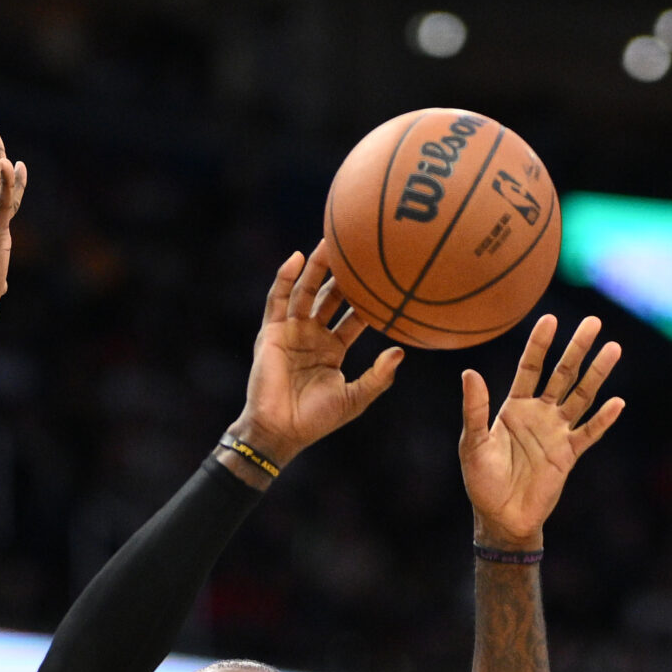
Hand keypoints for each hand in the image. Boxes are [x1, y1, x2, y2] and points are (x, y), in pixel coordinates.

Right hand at [228, 246, 402, 471]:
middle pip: (330, 297)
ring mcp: (291, 331)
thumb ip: (378, 377)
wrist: (280, 431)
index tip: (386, 280)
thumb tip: (400, 352)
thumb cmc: (316, 420)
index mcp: (332, 350)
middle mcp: (312, 336)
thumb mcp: (354, 399)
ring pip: (305, 291)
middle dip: (343, 274)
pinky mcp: (271, 332)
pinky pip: (278, 299)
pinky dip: (285, 277)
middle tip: (359, 248)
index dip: (367, 300)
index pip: (353, 318)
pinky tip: (297, 257)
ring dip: (316, 267)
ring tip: (329, 241)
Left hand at [461, 315, 623, 549]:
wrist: (501, 518)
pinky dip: (602, 420)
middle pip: (562, 374)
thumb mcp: (473, 444)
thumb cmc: (482, 482)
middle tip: (593, 321)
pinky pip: (588, 433)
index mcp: (515, 407)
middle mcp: (539, 414)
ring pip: (581, 397)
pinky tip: (616, 403)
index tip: (550, 319)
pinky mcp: (568, 455)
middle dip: (577, 349)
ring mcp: (556, 433)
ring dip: (596, 374)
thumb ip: (475, 410)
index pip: (530, 368)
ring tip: (613, 348)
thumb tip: (469, 373)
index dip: (539, 345)